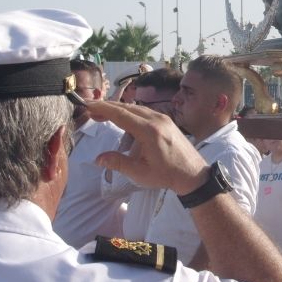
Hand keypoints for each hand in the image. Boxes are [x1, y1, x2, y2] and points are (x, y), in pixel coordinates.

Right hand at [86, 101, 207, 194]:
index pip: (121, 114)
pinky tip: (123, 120)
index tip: (88, 106)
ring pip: (136, 109)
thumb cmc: (166, 175)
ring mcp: (163, 118)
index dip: (103, 109)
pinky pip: (145, 112)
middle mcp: (156, 120)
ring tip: (102, 116)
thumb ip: (118, 163)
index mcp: (149, 131)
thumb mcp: (139, 173)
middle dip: (107, 108)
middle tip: (90, 110)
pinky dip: (130, 113)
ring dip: (118, 110)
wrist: (193, 174)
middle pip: (127, 108)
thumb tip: (98, 158)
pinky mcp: (167, 121)